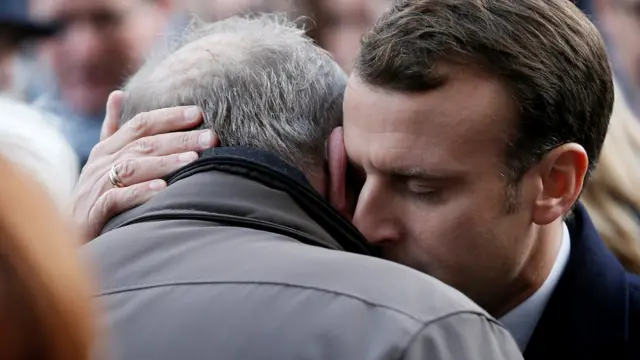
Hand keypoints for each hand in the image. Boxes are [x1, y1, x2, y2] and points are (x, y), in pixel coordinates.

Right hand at [72, 91, 217, 242]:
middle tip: (210, 137)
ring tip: (192, 160)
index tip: (199, 113)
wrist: (68, 236)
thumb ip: (112, 130)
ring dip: (164, 162)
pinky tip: (162, 189)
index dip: (169, 117)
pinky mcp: (93, 213)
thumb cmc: (94, 196)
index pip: (140, 125)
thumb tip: (118, 94)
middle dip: (179, 139)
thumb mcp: (102, 160)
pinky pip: (117, 198)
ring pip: (132, 168)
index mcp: (106, 149)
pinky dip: (140, 192)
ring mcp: (95, 187)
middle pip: (144, 145)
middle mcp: (100, 164)